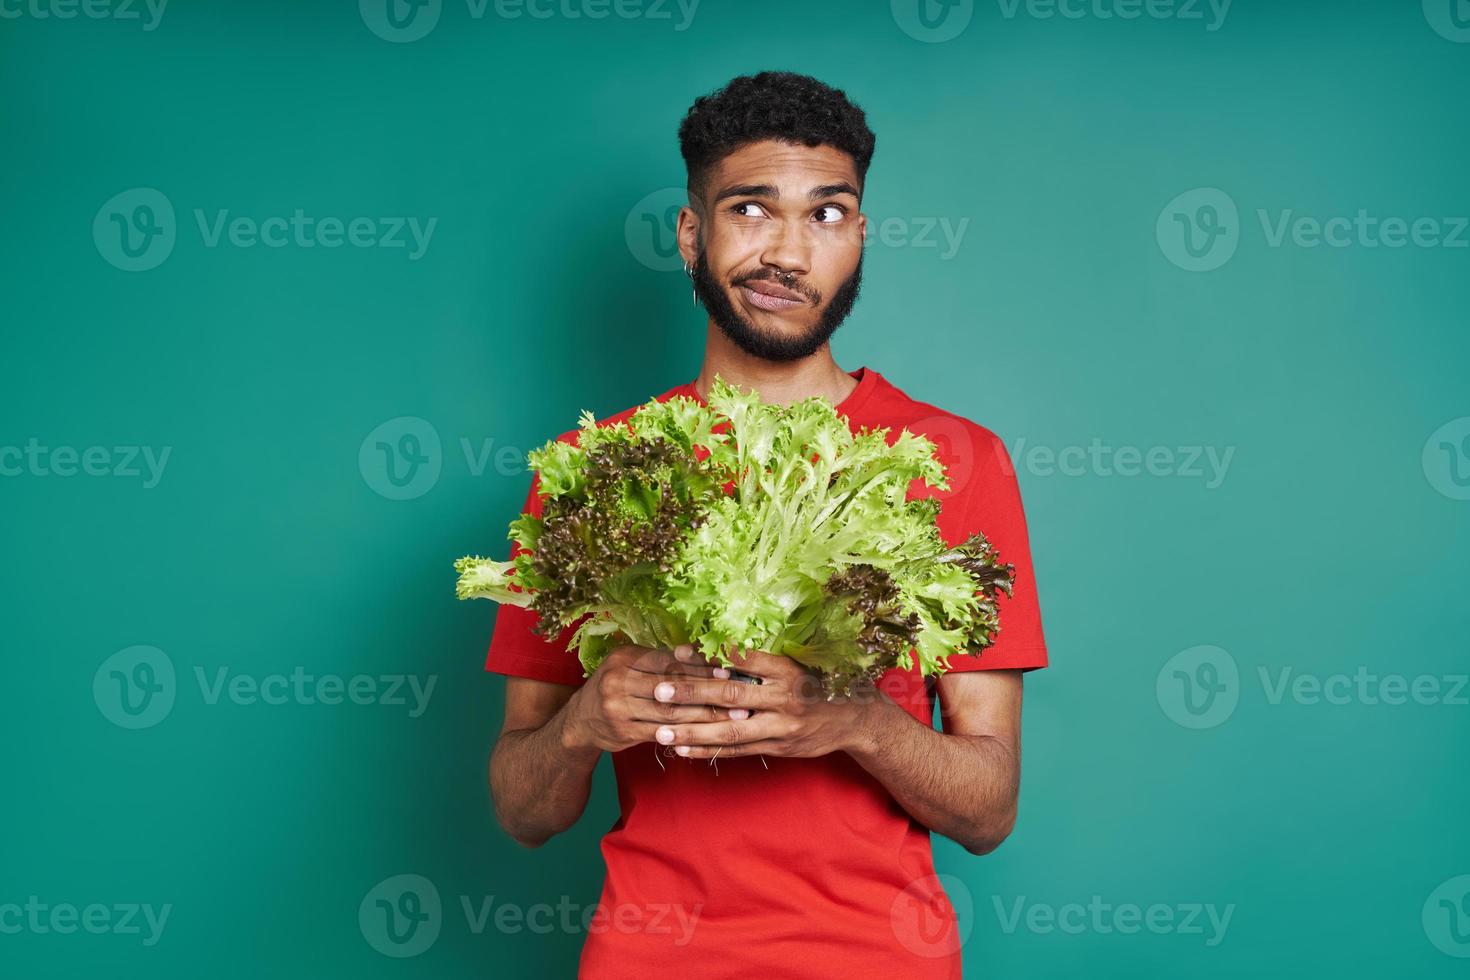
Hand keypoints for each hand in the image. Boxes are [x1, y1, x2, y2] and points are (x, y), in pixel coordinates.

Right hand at [561, 644, 740, 752]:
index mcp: (624, 657)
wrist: (580, 722)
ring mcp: (617, 707)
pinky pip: (660, 732)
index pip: (669, 661)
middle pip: (672, 687)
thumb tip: (700, 652)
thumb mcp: (630, 666)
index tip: (728, 673)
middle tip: (738, 700)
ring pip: (670, 712)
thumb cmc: (616, 687)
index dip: (699, 667)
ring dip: (704, 717)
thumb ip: (661, 661)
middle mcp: (617, 680)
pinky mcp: (622, 731)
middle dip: (708, 693)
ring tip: (730, 719)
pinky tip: (706, 734)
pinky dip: (685, 733)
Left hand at [650, 647, 891, 759]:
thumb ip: (762, 661)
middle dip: (691, 693)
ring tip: (661, 732)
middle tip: (659, 692)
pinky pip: (737, 751)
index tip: (677, 653)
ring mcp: (780, 726)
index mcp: (787, 669)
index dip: (708, 655)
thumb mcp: (798, 663)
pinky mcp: (777, 747)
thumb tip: (716, 650)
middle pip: (730, 694)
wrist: (855, 718)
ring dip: (693, 731)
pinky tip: (683, 750)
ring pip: (730, 730)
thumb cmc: (819, 682)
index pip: (742, 659)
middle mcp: (784, 698)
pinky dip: (708, 750)